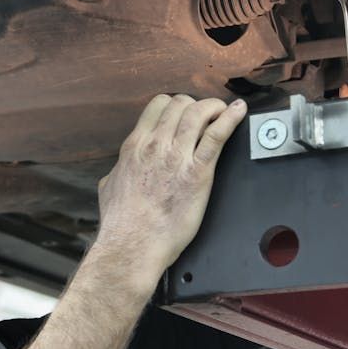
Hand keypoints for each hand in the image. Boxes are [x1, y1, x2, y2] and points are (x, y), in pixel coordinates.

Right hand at [94, 93, 245, 282]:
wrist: (133, 244)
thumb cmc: (121, 223)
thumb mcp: (108, 187)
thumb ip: (117, 171)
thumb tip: (117, 171)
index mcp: (135, 146)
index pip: (158, 106)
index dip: (175, 104)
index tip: (184, 112)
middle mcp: (155, 145)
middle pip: (180, 104)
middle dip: (196, 105)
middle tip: (205, 115)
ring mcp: (177, 157)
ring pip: (198, 113)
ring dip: (214, 107)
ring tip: (224, 110)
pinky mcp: (198, 173)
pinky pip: (217, 136)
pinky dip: (231, 119)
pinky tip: (239, 111)